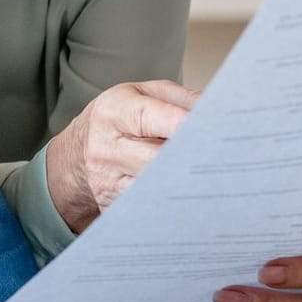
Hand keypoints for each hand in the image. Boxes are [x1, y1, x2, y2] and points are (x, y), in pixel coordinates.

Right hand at [45, 80, 200, 233]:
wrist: (76, 155)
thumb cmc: (118, 120)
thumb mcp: (141, 95)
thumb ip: (179, 98)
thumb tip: (215, 109)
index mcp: (114, 112)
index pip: (148, 117)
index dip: (181, 124)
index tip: (211, 128)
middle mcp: (107, 148)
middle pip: (157, 159)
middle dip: (191, 157)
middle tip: (225, 157)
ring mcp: (109, 181)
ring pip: (157, 188)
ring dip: (187, 183)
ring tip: (214, 178)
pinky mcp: (115, 206)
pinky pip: (152, 206)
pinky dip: (175, 201)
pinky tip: (191, 194)